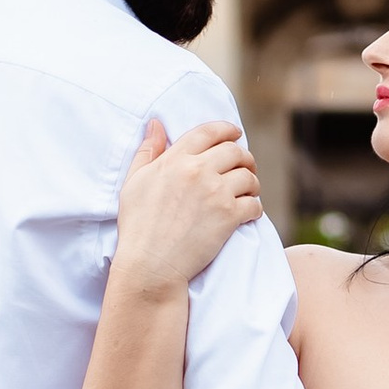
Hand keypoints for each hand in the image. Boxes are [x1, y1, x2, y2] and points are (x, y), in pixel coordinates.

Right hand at [111, 117, 261, 298]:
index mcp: (175, 159)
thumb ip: (147, 151)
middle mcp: (198, 171)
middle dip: (244, 157)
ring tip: (248, 191)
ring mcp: (215, 192)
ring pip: (249, 176)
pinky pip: (254, 204)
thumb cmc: (137, 226)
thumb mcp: (134, 183)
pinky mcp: (229, 216)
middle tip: (245, 166)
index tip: (235, 133)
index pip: (208, 132)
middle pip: (234, 151)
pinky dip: (254, 208)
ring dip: (251, 183)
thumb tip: (155, 124)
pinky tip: (248, 213)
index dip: (226, 129)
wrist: (150, 265)